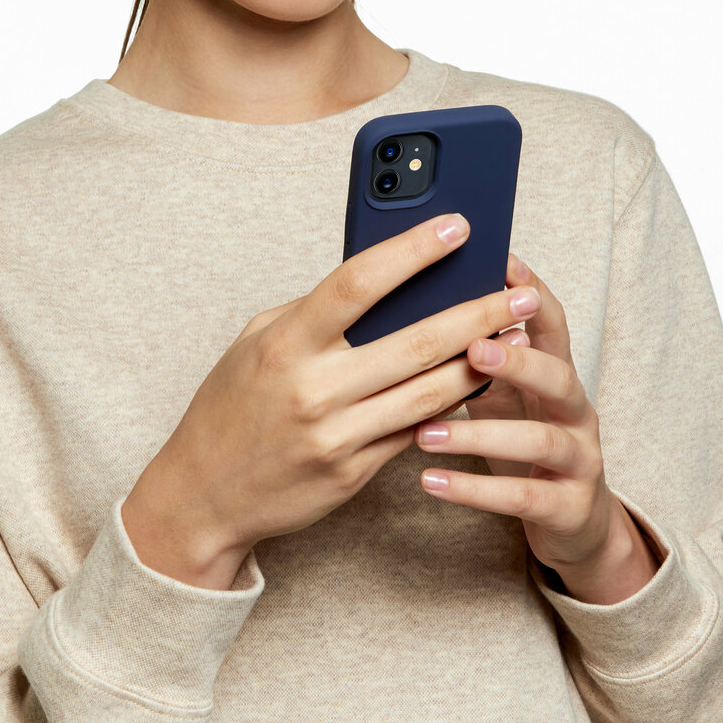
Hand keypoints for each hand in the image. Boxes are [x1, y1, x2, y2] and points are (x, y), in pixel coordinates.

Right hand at [123, 211, 538, 588]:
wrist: (202, 496)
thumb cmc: (231, 406)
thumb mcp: (257, 343)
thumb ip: (315, 312)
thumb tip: (385, 280)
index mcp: (285, 343)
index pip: (358, 282)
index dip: (412, 250)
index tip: (458, 226)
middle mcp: (313, 389)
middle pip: (415, 340)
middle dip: (478, 311)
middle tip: (520, 289)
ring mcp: (337, 436)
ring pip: (430, 391)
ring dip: (482, 359)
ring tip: (517, 333)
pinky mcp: (354, 473)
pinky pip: (416, 430)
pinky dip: (452, 402)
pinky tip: (482, 378)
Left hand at [412, 254, 661, 606]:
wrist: (574, 520)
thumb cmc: (520, 440)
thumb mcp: (502, 394)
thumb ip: (471, 360)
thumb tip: (407, 313)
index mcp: (556, 373)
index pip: (552, 324)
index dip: (532, 294)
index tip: (502, 264)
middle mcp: (576, 409)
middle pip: (558, 376)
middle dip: (518, 361)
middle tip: (471, 348)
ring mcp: (579, 458)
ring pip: (540, 440)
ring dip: (479, 434)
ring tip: (424, 432)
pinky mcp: (570, 505)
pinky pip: (523, 497)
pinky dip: (475, 490)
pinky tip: (431, 481)